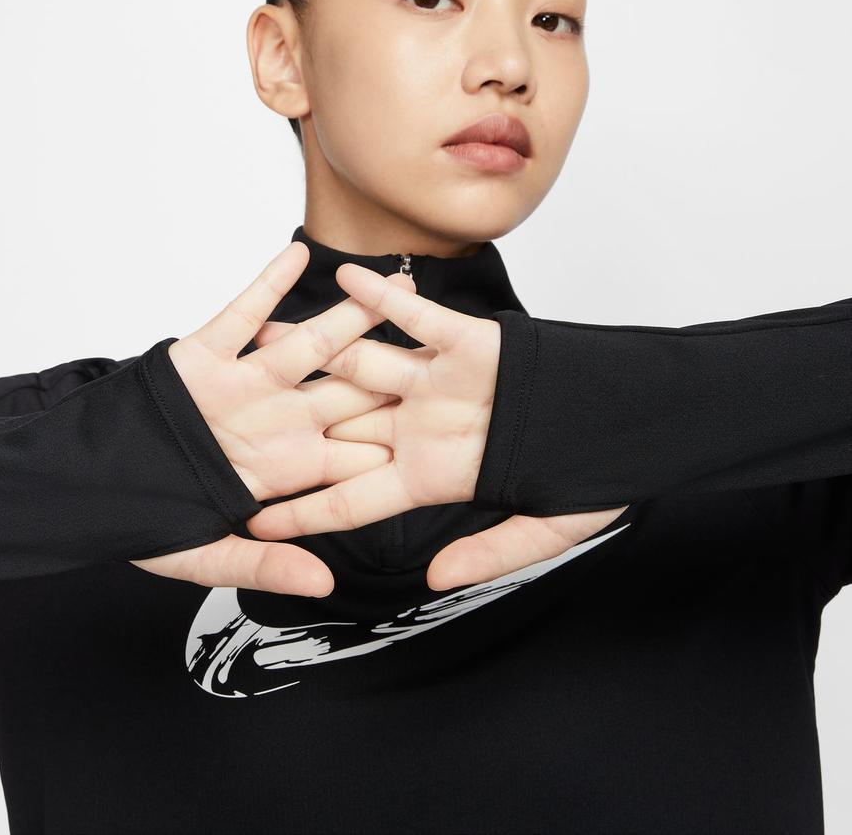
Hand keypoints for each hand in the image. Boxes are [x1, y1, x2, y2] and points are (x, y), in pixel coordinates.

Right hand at [129, 241, 414, 598]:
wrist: (92, 481)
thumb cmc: (148, 519)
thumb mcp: (205, 554)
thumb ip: (265, 565)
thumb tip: (325, 586)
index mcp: (286, 468)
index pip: (354, 457)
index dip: (395, 447)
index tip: (446, 438)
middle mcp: (276, 420)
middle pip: (347, 391)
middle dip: (393, 368)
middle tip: (442, 345)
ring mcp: (244, 385)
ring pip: (306, 346)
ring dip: (348, 315)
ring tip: (392, 281)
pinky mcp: (204, 356)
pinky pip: (241, 315)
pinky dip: (267, 287)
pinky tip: (296, 258)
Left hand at [246, 261, 627, 590]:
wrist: (629, 420)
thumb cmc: (589, 477)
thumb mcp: (541, 530)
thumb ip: (488, 553)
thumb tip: (432, 579)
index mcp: (431, 475)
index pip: (353, 498)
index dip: (304, 509)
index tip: (253, 519)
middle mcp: (424, 427)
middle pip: (341, 427)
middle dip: (288, 424)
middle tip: (231, 421)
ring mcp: (441, 383)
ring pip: (367, 365)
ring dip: (317, 348)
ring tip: (263, 336)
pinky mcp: (468, 341)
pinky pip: (417, 317)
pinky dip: (384, 298)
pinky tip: (344, 280)